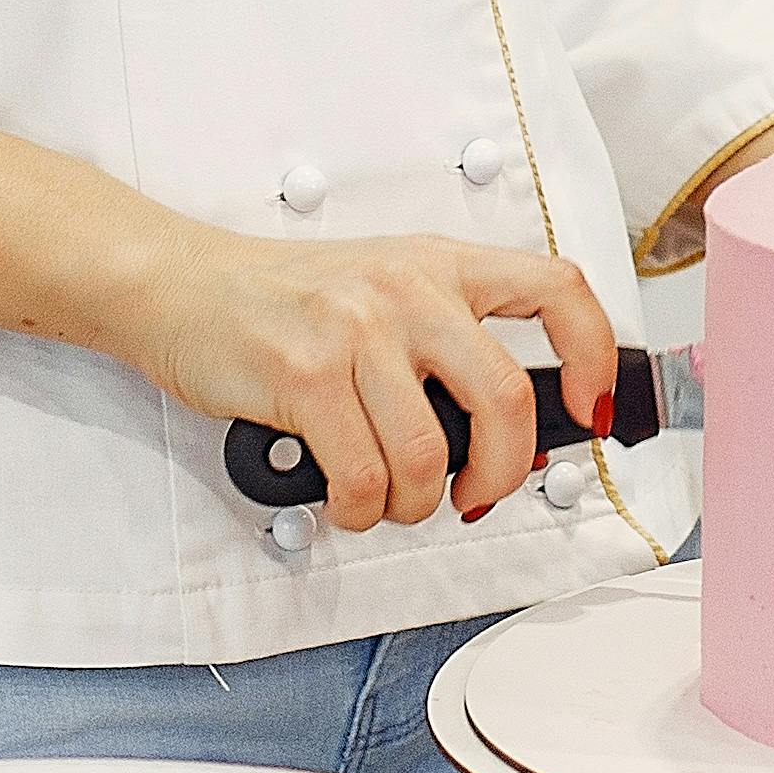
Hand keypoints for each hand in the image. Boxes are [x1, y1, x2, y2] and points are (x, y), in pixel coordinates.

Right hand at [136, 221, 622, 530]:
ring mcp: (356, 330)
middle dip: (502, 473)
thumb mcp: (381, 289)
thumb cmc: (281, 298)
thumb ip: (444, 341)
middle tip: (476, 495)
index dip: (593, 353)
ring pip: (429, 456)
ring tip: (387, 499)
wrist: (180, 286)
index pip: (558, 290)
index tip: (591, 406)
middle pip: (505, 399)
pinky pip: (364, 477)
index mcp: (441, 263)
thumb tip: (506, 433)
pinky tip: (345, 497)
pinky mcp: (305, 376)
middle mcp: (408, 290)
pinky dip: (361, 509)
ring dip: (414, 504)